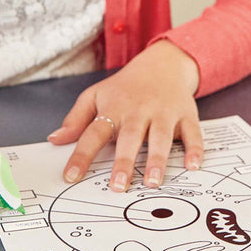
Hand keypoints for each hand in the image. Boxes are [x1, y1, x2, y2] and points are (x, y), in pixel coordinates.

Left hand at [47, 40, 203, 191]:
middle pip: (129, 136)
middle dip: (124, 161)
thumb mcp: (95, 96)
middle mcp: (138, 110)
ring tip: (152, 182)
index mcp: (113, 108)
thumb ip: (75, 119)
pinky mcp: (186, 115)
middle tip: (118, 185)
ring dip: (157, 159)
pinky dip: (195, 149)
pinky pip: (192, 133)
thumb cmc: (125, 88)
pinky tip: (192, 166)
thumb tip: (55, 139)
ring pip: (161, 137)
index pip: (93, 133)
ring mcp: (164, 112)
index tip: (70, 177)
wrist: (161, 65)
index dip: (81, 155)